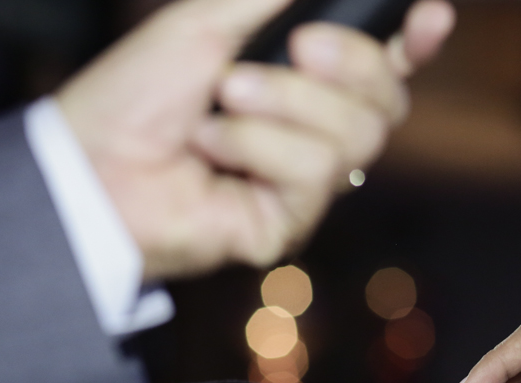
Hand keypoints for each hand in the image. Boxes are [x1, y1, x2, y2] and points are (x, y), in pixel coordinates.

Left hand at [57, 0, 454, 281]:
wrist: (90, 161)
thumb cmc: (138, 91)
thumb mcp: (214, 16)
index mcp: (306, 82)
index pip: (387, 65)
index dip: (416, 42)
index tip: (430, 16)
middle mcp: (315, 133)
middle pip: (389, 101)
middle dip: (349, 63)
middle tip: (295, 46)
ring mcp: (305, 183)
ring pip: (357, 138)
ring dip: (283, 105)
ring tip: (222, 102)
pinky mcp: (288, 224)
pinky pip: (313, 175)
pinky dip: (256, 148)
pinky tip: (213, 151)